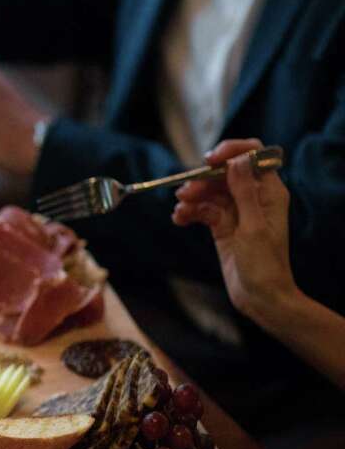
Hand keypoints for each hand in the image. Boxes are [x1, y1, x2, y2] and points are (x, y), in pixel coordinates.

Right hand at [172, 139, 298, 323]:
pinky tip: (179, 219)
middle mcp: (253, 197)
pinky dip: (190, 212)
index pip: (253, 156)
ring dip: (193, 197)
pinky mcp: (222, 226)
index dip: (232, 152)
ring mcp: (236, 211)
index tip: (210, 160)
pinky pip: (203, 210)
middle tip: (185, 191)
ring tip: (180, 209)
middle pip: (224, 173)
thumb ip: (244, 192)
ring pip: (210, 192)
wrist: (260, 296)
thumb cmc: (264, 264)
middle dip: (203, 179)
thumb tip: (236, 161)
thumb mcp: (253, 227)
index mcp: (269, 192)